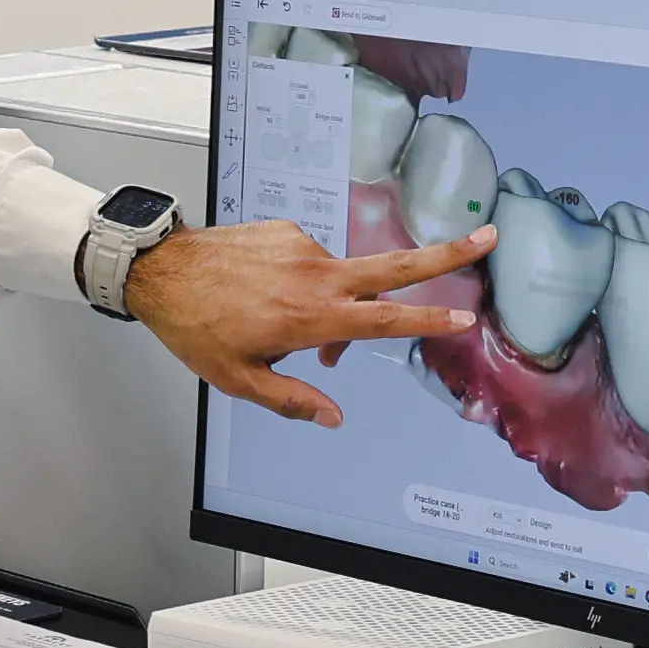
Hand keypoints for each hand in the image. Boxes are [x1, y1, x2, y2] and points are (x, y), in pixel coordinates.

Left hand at [119, 216, 492, 424]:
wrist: (160, 270)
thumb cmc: (196, 327)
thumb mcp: (239, 379)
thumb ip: (293, 400)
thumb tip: (333, 416)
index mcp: (311, 317)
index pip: (386, 320)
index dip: (430, 319)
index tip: (466, 316)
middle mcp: (316, 276)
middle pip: (395, 266)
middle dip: (447, 253)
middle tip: (489, 238)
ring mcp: (302, 248)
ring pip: (340, 279)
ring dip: (331, 302)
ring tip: (278, 325)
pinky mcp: (287, 231)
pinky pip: (309, 262)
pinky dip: (302, 282)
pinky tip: (263, 295)